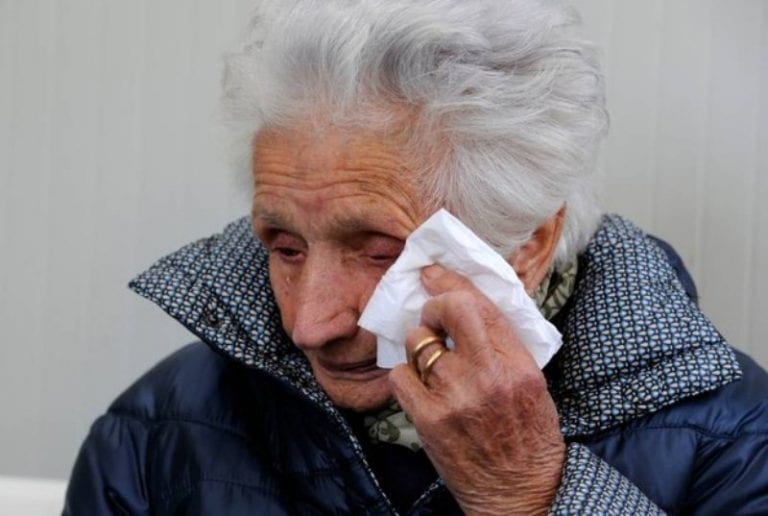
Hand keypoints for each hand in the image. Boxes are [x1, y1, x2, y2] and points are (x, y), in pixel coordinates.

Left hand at [389, 264, 564, 515]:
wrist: (521, 492)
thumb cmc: (529, 436)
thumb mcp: (531, 383)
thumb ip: (503, 344)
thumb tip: (467, 304)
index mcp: (518, 364)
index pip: (480, 306)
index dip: (451, 283)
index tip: (433, 274)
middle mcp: (488, 376)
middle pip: (448, 312)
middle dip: (433, 307)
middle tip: (431, 318)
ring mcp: (456, 398)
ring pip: (418, 344)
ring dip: (419, 347)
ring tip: (430, 363)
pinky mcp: (430, 420)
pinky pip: (400, 376)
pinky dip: (405, 375)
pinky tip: (419, 385)